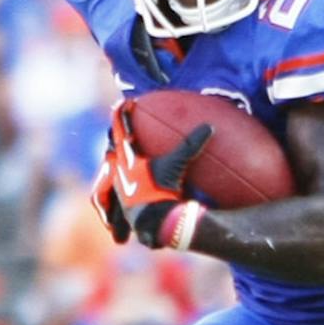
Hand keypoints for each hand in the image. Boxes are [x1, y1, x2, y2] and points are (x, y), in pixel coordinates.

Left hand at [89, 101, 212, 247]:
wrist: (154, 222)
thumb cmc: (162, 191)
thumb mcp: (177, 165)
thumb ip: (191, 145)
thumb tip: (209, 126)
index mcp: (128, 159)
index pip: (123, 130)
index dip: (123, 115)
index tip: (123, 102)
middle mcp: (120, 172)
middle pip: (115, 150)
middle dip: (118, 140)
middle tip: (123, 132)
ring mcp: (120, 190)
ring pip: (114, 171)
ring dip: (120, 164)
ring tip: (124, 162)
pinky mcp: (125, 208)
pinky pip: (121, 194)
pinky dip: (127, 187)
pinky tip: (133, 192)